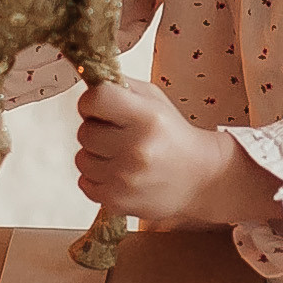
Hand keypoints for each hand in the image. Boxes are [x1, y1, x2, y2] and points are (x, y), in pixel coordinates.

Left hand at [76, 81, 281, 229]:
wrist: (201, 179)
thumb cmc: (173, 136)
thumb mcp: (155, 100)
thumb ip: (120, 87)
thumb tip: (87, 81)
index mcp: (147, 117)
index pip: (95, 99)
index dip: (91, 102)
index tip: (100, 107)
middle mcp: (136, 149)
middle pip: (84, 131)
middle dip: (97, 131)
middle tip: (119, 135)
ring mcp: (125, 179)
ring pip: (81, 159)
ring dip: (96, 156)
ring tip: (120, 156)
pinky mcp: (116, 201)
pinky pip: (84, 183)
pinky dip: (98, 179)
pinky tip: (119, 175)